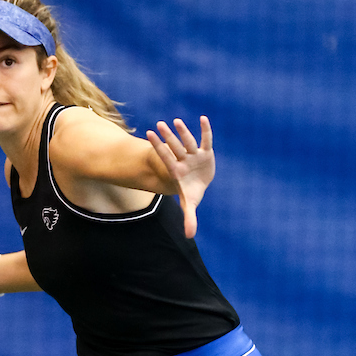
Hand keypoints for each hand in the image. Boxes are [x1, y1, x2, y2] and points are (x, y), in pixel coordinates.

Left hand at [146, 116, 213, 238]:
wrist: (198, 184)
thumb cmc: (190, 192)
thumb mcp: (190, 204)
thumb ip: (189, 218)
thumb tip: (190, 237)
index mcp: (177, 171)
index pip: (166, 157)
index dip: (158, 147)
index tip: (149, 134)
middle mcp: (184, 160)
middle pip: (175, 147)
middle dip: (168, 137)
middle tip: (159, 125)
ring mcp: (194, 155)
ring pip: (188, 141)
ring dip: (182, 131)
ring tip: (175, 121)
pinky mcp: (206, 152)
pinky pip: (206, 139)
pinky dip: (206, 130)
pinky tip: (204, 118)